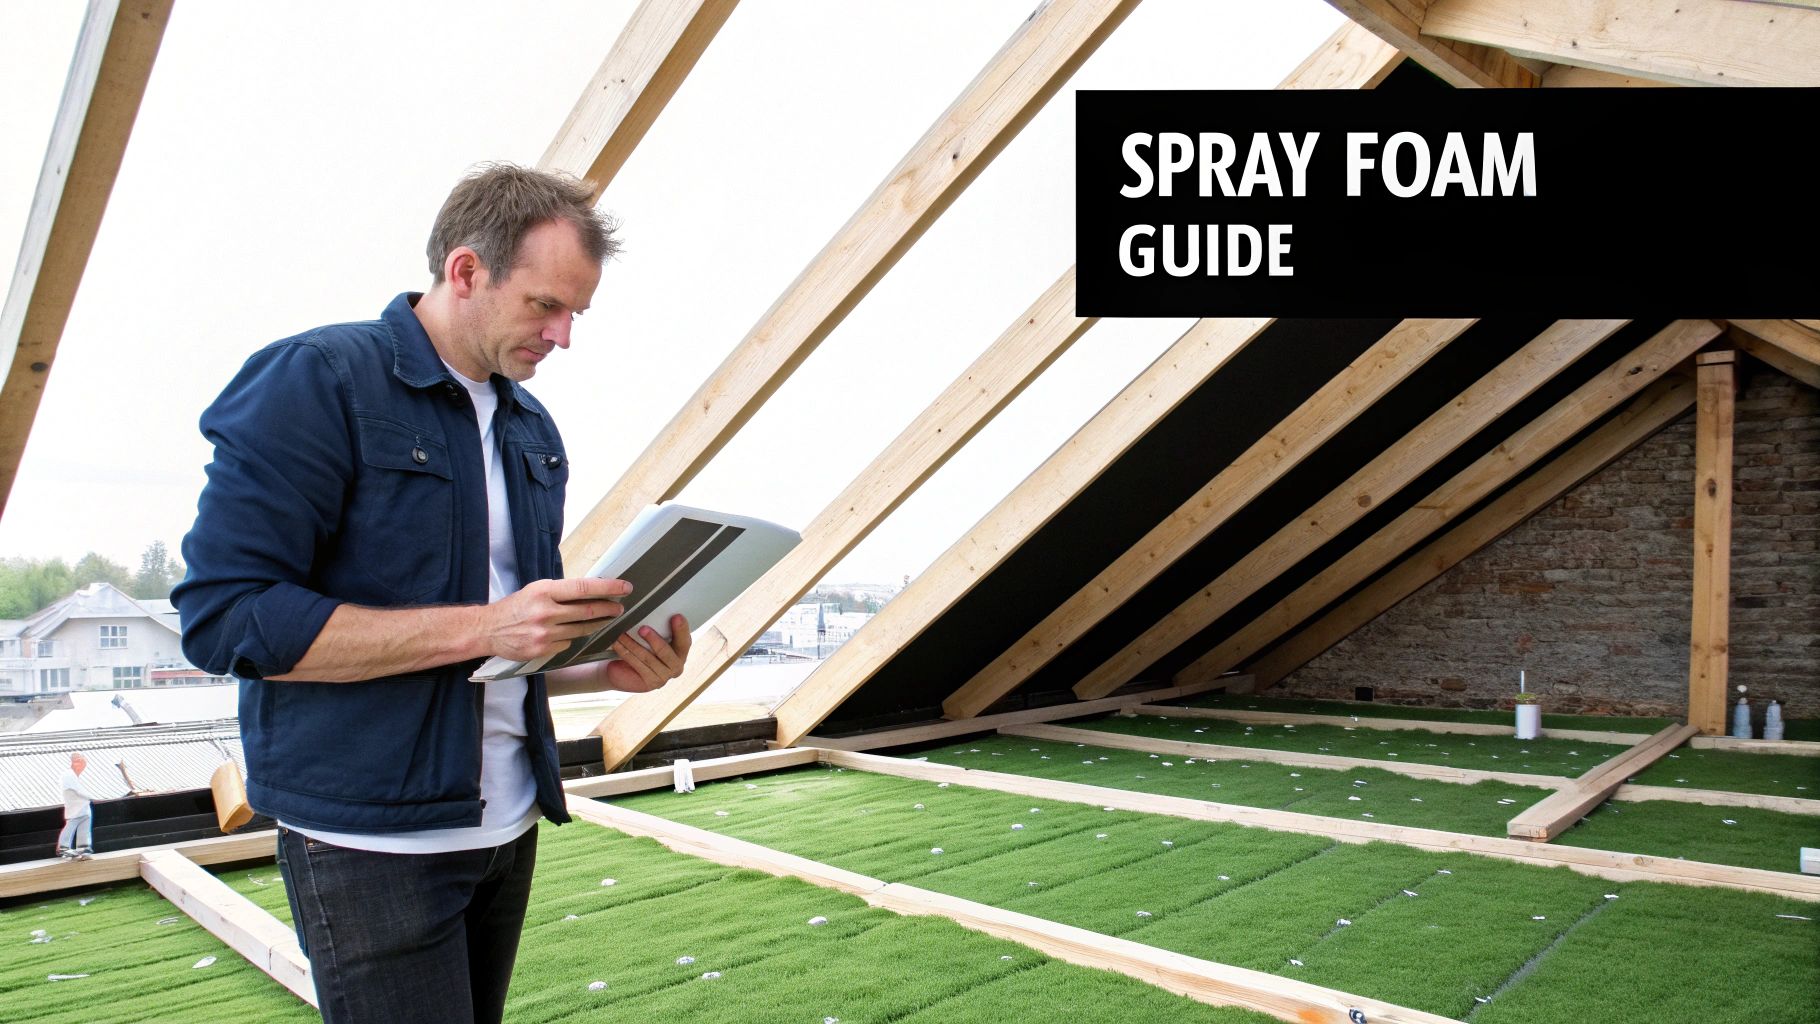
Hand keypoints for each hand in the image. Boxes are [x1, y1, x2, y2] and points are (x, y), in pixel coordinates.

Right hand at [479, 577, 631, 662]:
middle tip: (620, 608)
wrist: (489, 629)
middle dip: (609, 609)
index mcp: (544, 591)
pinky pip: (567, 643)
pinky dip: (570, 638)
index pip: (583, 588)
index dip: (607, 588)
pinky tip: (566, 633)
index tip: (625, 587)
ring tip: (604, 619)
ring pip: (581, 630)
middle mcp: (546, 612)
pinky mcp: (542, 650)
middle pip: (587, 611)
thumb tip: (591, 591)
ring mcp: (544, 633)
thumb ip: (561, 592)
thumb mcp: (536, 590)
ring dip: (595, 624)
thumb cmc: (516, 606)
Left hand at [601, 614, 690, 692]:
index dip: (681, 629)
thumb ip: (657, 628)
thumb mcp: (650, 637)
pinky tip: (618, 645)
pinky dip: (626, 653)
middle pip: (667, 653)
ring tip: (622, 634)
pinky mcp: (651, 683)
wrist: (624, 671)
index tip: (676, 617)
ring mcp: (665, 677)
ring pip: (648, 658)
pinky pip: (638, 665)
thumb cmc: (641, 649)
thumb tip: (650, 610)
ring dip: (633, 644)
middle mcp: (677, 666)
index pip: (684, 640)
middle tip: (643, 628)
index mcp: (681, 651)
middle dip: (654, 639)